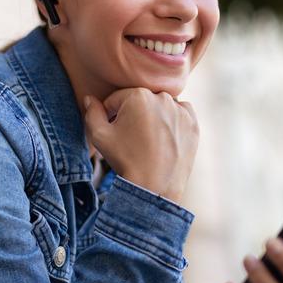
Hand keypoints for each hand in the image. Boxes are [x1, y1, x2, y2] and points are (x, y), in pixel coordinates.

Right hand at [83, 88, 198, 202]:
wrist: (154, 187)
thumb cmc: (125, 159)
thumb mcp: (99, 136)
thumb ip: (92, 112)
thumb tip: (90, 98)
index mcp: (138, 95)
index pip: (117, 99)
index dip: (110, 115)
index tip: (113, 131)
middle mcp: (162, 97)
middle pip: (139, 101)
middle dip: (132, 114)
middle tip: (130, 137)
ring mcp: (180, 110)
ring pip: (159, 106)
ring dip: (152, 116)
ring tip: (147, 139)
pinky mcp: (193, 124)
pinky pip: (179, 114)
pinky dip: (172, 121)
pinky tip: (163, 138)